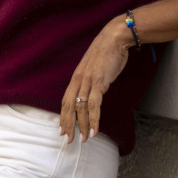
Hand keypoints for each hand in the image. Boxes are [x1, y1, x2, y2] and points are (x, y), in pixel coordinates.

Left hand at [60, 17, 131, 143]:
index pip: (65, 100)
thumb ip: (91, 80)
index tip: (62, 128)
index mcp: (76, 77)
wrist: (114, 38)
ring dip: (82, 126)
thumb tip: (92, 92)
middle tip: (68, 139)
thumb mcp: (95, 68)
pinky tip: (94, 130)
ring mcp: (88, 81)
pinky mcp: (99, 82)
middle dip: (68, 124)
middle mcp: (78, 80)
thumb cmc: (107, 52)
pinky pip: (94, 105)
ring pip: (80, 108)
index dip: (63, 115)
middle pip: (68, 106)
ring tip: (83, 139)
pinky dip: (94, 119)